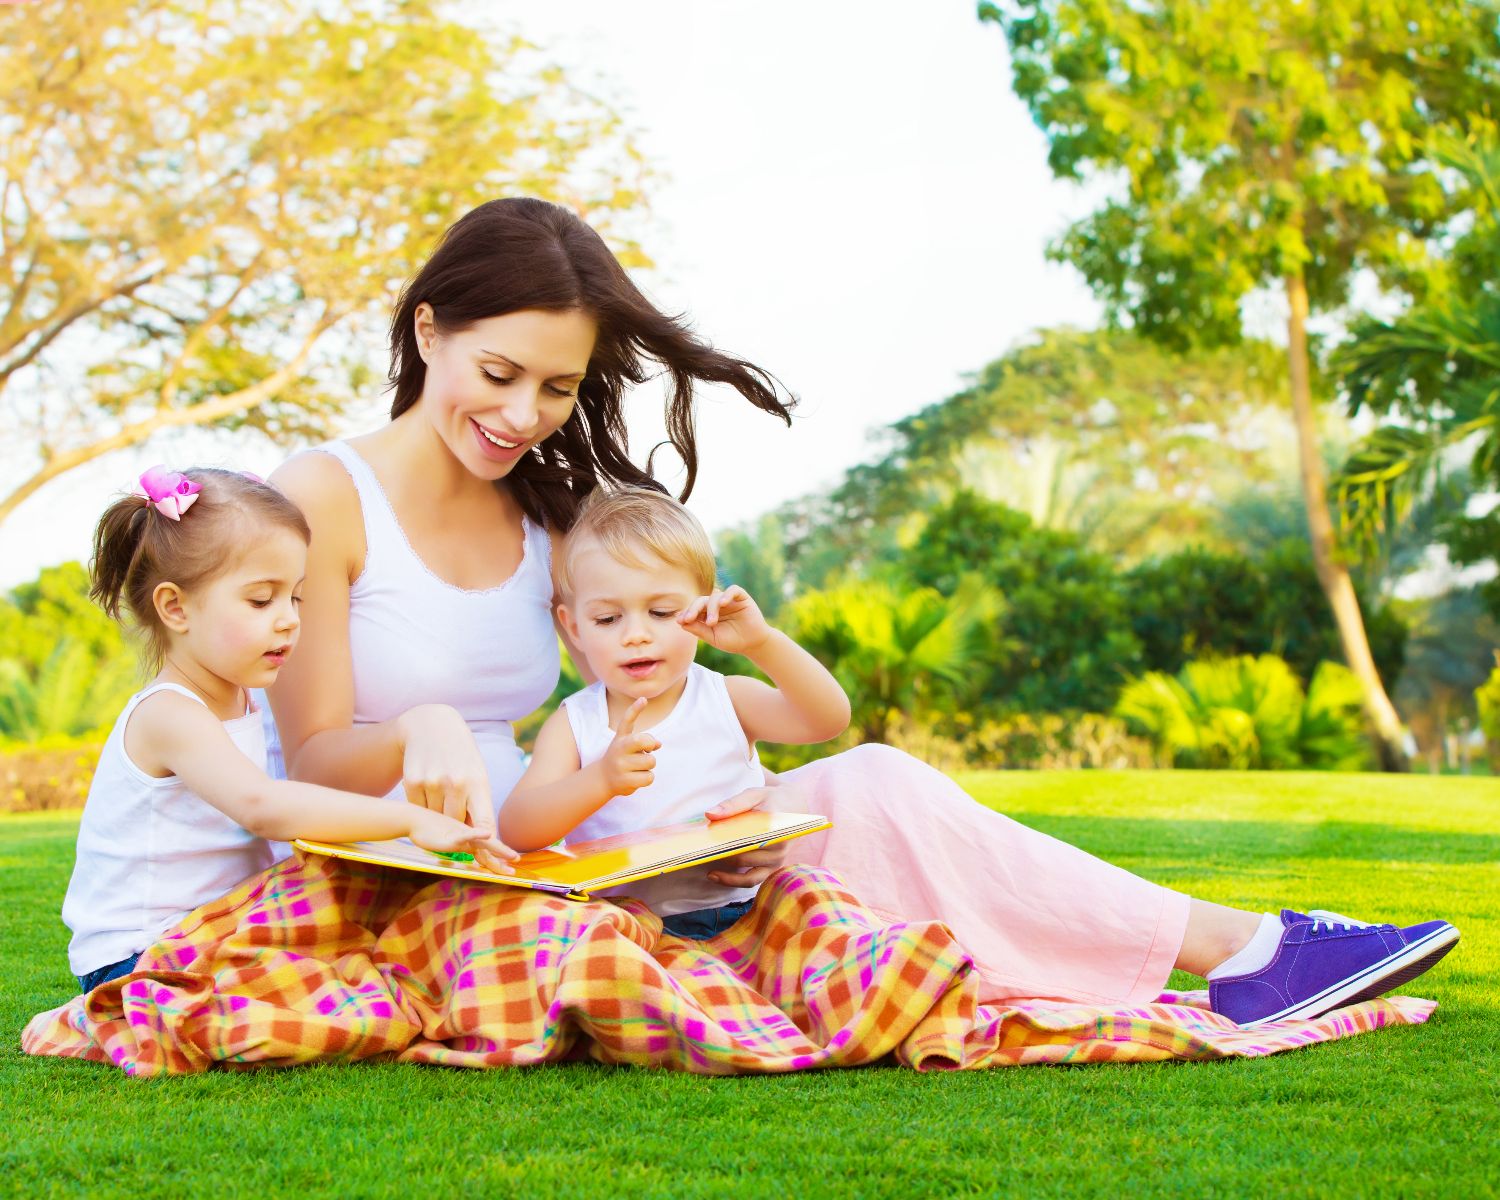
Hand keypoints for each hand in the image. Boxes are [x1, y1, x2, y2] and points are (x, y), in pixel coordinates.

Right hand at [397, 704, 493, 834]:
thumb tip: (481, 839)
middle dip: (457, 824)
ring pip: (435, 818)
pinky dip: (422, 804)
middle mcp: (455, 783)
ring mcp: (432, 782)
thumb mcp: (476, 774)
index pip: (485, 822)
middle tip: (456, 811)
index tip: (489, 854)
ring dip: (437, 813)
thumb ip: (478, 804)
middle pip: (456, 825)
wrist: (432, 725)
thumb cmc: (461, 756)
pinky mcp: (412, 781)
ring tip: (441, 792)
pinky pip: (418, 807)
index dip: (486, 843)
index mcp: (478, 783)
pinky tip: (427, 786)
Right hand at [408, 807, 517, 874]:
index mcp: (467, 836)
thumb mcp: (446, 839)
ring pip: (483, 843)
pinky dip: (476, 835)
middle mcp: (468, 834)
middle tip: (517, 862)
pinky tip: (486, 835)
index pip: (486, 848)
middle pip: (489, 846)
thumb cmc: (427, 829)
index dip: (499, 855)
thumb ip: (459, 845)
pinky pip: (466, 834)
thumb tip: (467, 853)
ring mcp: (461, 833)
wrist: (412, 818)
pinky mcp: (451, 834)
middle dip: (504, 855)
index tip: (512, 862)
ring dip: (499, 849)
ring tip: (512, 856)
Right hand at [601, 696, 659, 797]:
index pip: (628, 720)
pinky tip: (636, 778)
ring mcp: (621, 765)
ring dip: (648, 766)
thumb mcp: (628, 744)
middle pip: (646, 743)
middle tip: (644, 752)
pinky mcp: (625, 781)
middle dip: (650, 747)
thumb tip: (658, 744)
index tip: (643, 699)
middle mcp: (619, 749)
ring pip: (651, 762)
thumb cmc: (622, 757)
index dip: (635, 709)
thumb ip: (644, 740)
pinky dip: (647, 778)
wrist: (603, 778)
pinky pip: (649, 777)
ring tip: (637, 767)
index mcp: (621, 738)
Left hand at [678, 585, 772, 656]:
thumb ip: (698, 630)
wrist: (753, 644)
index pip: (693, 609)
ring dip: (711, 609)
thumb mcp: (713, 638)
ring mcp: (728, 600)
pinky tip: (722, 604)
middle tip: (689, 618)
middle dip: (693, 609)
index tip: (680, 621)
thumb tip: (681, 623)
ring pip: (714, 596)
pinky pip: (733, 590)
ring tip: (711, 623)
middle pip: (701, 600)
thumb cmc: (732, 641)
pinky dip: (727, 594)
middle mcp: (716, 605)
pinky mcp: (741, 597)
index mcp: (706, 614)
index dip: (686, 613)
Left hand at [703, 783, 788, 886]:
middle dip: (723, 857)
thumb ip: (733, 804)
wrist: (796, 807)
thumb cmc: (771, 800)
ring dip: (727, 876)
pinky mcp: (773, 868)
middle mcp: (779, 847)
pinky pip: (752, 880)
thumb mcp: (754, 794)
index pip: (748, 839)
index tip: (708, 844)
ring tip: (709, 872)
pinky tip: (716, 876)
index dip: (727, 843)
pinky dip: (734, 882)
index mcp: (775, 826)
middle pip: (745, 857)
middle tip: (701, 854)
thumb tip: (710, 814)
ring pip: (749, 875)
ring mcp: (777, 860)